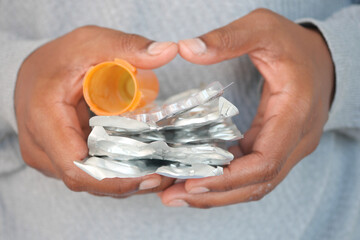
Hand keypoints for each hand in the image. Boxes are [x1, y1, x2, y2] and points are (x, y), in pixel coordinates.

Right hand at [15, 26, 177, 196]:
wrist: (36, 72)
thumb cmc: (61, 58)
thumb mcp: (93, 43)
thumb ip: (128, 47)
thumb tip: (168, 50)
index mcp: (44, 118)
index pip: (77, 166)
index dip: (116, 178)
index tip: (151, 174)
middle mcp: (40, 147)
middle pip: (87, 179)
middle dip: (128, 181)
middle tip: (164, 176)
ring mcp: (48, 157)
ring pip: (90, 181)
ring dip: (125, 180)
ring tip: (159, 174)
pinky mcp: (59, 159)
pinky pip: (89, 174)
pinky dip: (115, 173)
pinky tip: (141, 167)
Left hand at [159, 9, 333, 207]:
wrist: (322, 58)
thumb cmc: (294, 44)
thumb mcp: (263, 29)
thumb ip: (227, 38)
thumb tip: (187, 49)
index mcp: (295, 113)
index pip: (265, 162)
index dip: (228, 177)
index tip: (192, 180)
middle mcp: (296, 139)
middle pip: (257, 183)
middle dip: (215, 194)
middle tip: (174, 196)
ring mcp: (288, 146)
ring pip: (254, 183)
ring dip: (217, 192)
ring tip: (178, 192)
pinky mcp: (276, 146)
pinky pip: (251, 171)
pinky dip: (225, 178)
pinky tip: (199, 174)